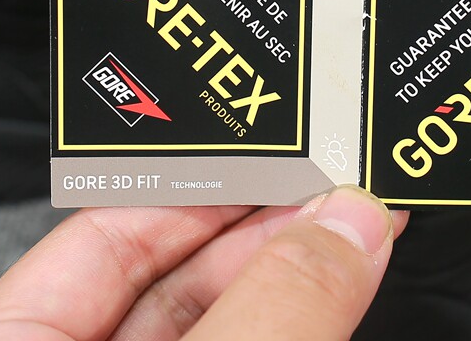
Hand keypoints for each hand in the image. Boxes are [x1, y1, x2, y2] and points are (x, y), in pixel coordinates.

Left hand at [0, 186, 406, 340]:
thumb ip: (268, 312)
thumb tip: (347, 226)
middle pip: (180, 277)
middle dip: (272, 225)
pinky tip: (342, 297)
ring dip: (302, 275)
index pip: (106, 231)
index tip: (276, 147)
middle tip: (345, 186)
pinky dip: (305, 324)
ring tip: (364, 229)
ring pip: (230, 323)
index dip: (199, 179)